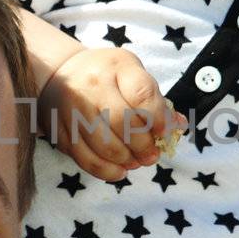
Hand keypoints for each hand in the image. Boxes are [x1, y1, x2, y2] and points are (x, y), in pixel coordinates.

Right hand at [38, 46, 184, 180]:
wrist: (60, 73)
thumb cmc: (107, 76)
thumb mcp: (132, 74)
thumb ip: (155, 100)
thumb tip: (178, 126)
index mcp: (117, 66)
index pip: (142, 94)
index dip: (158, 118)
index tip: (164, 132)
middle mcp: (93, 85)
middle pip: (123, 123)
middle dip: (143, 146)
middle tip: (152, 155)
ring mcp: (73, 108)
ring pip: (105, 145)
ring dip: (127, 160)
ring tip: (137, 162)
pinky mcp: (61, 130)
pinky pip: (86, 159)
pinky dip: (107, 171)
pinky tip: (120, 171)